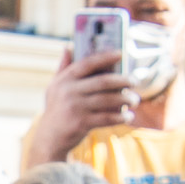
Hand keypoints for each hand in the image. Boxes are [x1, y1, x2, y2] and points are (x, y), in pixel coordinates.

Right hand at [21, 51, 135, 167]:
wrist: (50, 137)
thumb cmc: (57, 108)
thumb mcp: (55, 87)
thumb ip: (63, 67)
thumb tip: (68, 46)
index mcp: (65, 79)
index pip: (87, 63)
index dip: (105, 57)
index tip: (120, 54)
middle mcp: (69, 92)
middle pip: (104, 82)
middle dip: (123, 80)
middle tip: (135, 81)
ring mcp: (76, 108)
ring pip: (108, 100)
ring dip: (126, 99)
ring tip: (135, 100)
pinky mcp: (81, 123)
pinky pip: (107, 118)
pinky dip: (121, 117)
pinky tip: (129, 116)